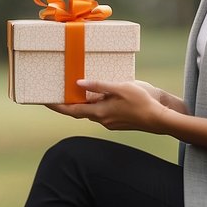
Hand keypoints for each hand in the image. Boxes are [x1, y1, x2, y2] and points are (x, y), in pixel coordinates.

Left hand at [47, 79, 174, 132]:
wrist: (161, 119)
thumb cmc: (142, 101)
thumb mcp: (120, 87)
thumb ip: (99, 86)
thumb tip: (78, 84)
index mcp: (100, 112)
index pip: (72, 110)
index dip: (58, 106)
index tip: (45, 102)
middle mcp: (102, 120)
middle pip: (79, 112)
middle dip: (67, 105)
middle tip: (56, 96)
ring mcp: (110, 123)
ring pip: (91, 113)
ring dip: (82, 105)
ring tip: (74, 93)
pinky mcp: (118, 122)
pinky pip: (101, 113)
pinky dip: (94, 106)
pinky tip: (97, 97)